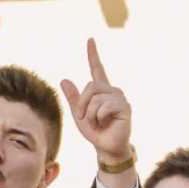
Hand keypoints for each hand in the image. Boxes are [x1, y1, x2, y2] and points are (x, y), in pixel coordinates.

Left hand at [57, 39, 132, 175]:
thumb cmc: (95, 131)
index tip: (90, 39)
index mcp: (101, 90)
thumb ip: (73, 98)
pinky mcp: (124, 107)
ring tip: (98, 123)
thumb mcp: (78, 114)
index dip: (93, 54)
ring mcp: (119, 98)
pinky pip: (104, 107)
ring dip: (90, 114)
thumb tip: (64, 80)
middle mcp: (112, 90)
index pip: (97, 68)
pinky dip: (98, 117)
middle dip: (82, 104)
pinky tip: (106, 123)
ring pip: (95, 99)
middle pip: (90, 86)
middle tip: (85, 118)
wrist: (106, 147)